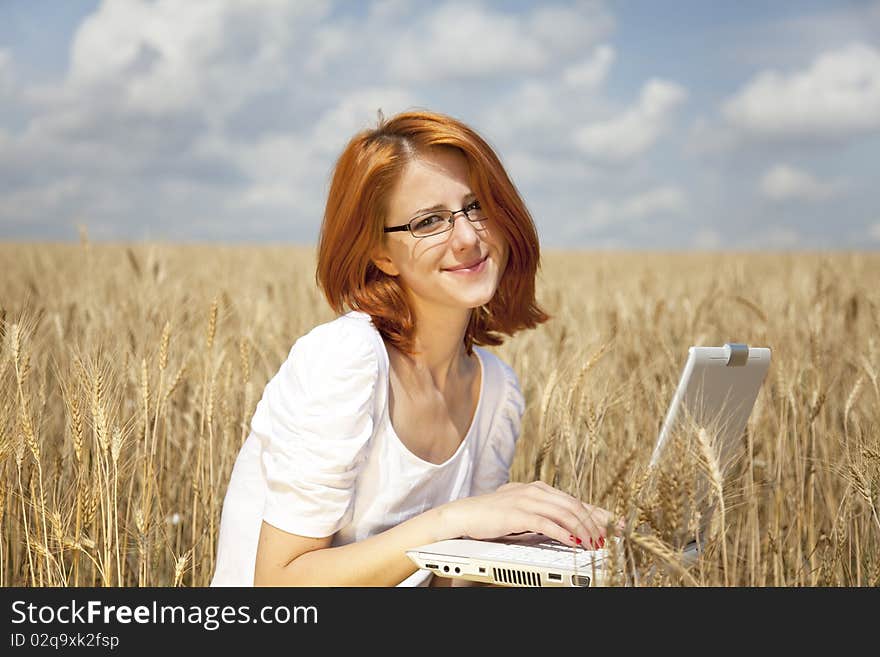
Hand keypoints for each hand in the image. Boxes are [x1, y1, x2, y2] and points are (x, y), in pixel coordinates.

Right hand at [441, 481, 624, 548]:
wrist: (464, 514)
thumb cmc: (491, 515)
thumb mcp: (521, 511)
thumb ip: (542, 514)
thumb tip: (565, 527)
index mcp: (539, 489)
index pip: (575, 500)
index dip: (598, 512)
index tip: (617, 523)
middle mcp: (536, 490)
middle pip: (576, 505)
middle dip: (598, 521)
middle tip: (614, 535)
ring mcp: (527, 500)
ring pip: (566, 513)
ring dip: (584, 530)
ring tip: (596, 544)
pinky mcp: (518, 513)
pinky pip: (547, 523)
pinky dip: (564, 534)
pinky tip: (574, 543)